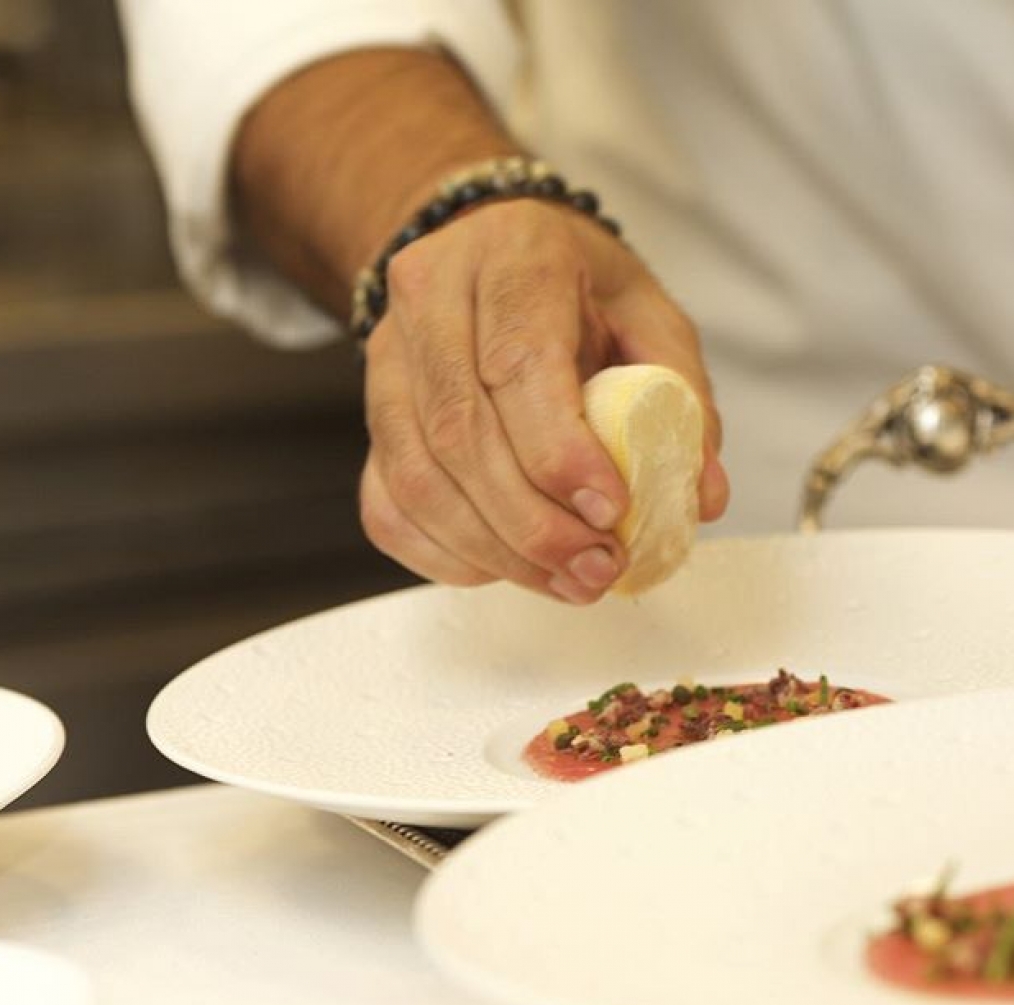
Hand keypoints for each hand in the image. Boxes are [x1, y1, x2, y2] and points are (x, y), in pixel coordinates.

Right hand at [359, 198, 727, 602]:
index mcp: (510, 256)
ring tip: (567, 580)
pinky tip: (508, 566)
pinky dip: (448, 556)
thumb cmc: (578, 289)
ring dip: (495, 551)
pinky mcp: (370, 417)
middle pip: (459, 434)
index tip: (610, 512)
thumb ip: (680, 400)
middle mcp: (429, 299)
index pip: (516, 364)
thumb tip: (701, 498)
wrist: (493, 259)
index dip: (560, 453)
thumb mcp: (649, 318)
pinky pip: (389, 506)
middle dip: (532, 524)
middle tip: (597, 569)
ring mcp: (386, 360)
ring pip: (418, 480)